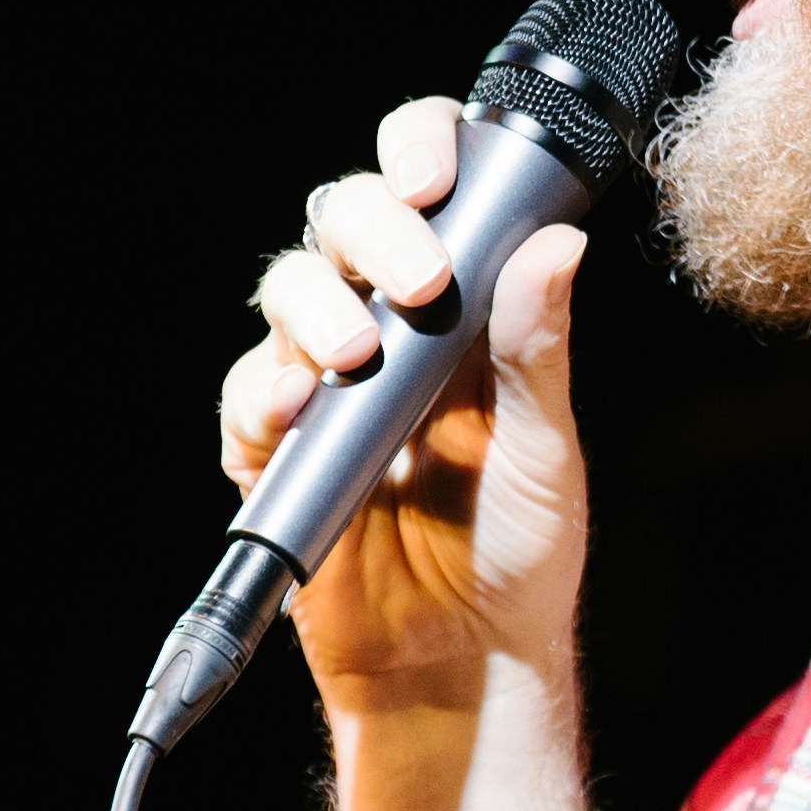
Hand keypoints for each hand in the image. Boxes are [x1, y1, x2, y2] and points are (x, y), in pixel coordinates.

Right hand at [221, 96, 590, 705]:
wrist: (464, 660)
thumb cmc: (518, 551)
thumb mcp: (545, 449)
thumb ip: (540, 349)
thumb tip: (561, 244)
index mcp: (463, 304)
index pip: (428, 187)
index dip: (418, 150)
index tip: (433, 174)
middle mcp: (389, 324)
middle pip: (346, 220)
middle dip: (372, 225)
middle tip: (418, 274)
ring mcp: (327, 381)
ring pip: (289, 289)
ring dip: (317, 305)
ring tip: (359, 352)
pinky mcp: (276, 447)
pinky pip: (249, 393)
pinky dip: (266, 388)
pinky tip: (298, 404)